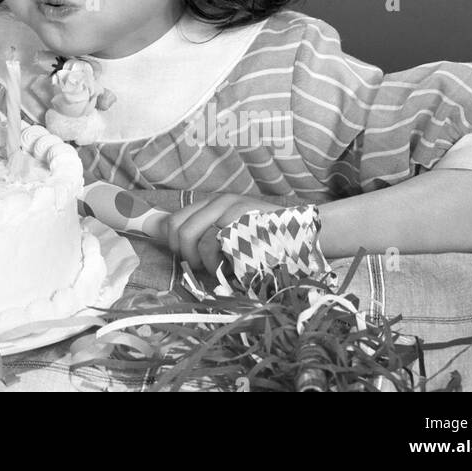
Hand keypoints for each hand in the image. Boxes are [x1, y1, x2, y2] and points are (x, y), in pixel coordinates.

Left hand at [164, 193, 288, 274]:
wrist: (301, 235)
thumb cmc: (266, 239)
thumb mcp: (233, 231)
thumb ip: (208, 233)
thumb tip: (174, 241)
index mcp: (214, 203)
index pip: (176, 218)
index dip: (170, 239)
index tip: (178, 253)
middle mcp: (219, 203)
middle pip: (178, 228)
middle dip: (183, 252)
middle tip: (197, 265)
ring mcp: (229, 211)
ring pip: (191, 236)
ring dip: (199, 260)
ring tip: (215, 267)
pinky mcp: (238, 224)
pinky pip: (211, 245)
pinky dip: (214, 263)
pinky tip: (227, 267)